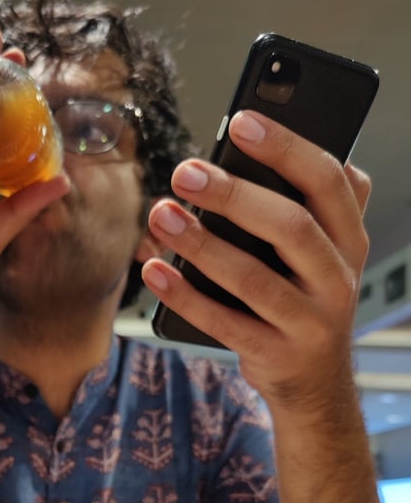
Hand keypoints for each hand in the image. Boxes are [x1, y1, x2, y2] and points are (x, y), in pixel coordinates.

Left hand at [142, 110, 370, 416]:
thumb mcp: (319, 253)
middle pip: (290, 226)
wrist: (315, 380)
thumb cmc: (303, 300)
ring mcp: (309, 321)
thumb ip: (304, 206)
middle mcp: (336, 278)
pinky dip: (185, 296)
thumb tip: (248, 154)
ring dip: (200, 244)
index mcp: (347, 239)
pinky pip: (224, 323)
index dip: (287, 148)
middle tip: (185, 173)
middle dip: (234, 195)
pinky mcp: (275, 354)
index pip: (327, 181)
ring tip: (160, 216)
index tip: (241, 122)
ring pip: (253, 278)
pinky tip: (155, 271)